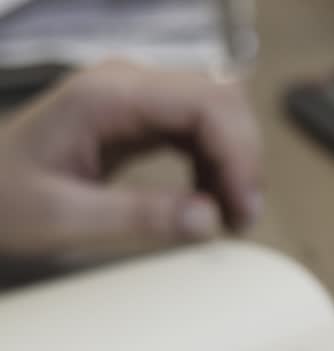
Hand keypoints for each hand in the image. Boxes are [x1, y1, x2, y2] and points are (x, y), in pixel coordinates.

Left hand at [0, 62, 262, 255]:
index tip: (240, 209)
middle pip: (222, 99)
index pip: (206, 102)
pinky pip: (201, 127)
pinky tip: (208, 199)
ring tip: (228, 215)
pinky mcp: (140, 116)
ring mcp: (135, 96)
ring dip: (235, 161)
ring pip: (219, 111)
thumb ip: (138, 217)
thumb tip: (209, 218)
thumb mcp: (62, 218)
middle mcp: (127, 83)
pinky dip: (217, 163)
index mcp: (106, 95)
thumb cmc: (2, 201)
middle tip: (240, 218)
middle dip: (243, 158)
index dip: (238, 154)